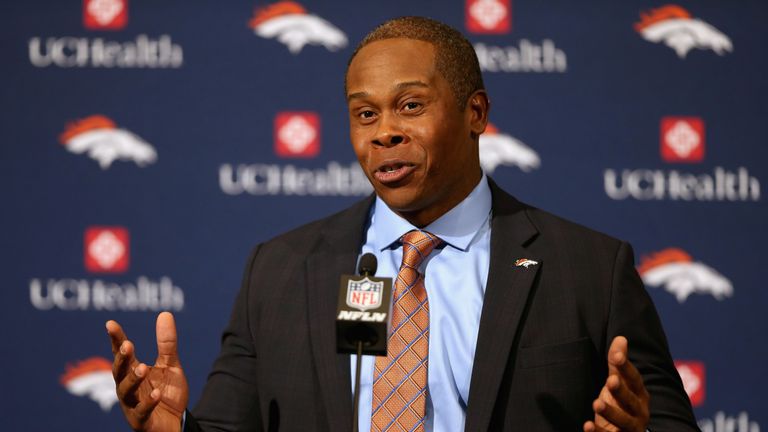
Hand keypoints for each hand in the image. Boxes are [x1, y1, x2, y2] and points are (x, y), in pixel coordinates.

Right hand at [107, 312, 188, 431]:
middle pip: (119, 371)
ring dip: (133, 379)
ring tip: (142, 367)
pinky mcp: (141, 421)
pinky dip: (148, 402)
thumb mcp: (170, 365)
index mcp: (133, 371)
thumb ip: (167, 343)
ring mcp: (132, 405)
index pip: (122, 353)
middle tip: (127, 345)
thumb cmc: (166, 393)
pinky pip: (142, 411)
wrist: (175, 422)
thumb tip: (165, 313)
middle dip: (121, 359)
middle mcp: (128, 387)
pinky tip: (156, 393)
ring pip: (126, 392)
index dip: (116, 339)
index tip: (110, 324)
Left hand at [584, 336, 649, 431]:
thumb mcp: (619, 382)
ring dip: (611, 413)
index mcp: (640, 395)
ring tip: (596, 403)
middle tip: (610, 381)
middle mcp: (639, 412)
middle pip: (631, 401)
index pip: (635, 380)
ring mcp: (631, 428)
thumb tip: (621, 338)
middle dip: (622, 391)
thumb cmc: (621, 403)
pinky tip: (587, 425)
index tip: (616, 356)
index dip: (626, 368)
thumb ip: (617, 364)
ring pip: (624, 422)